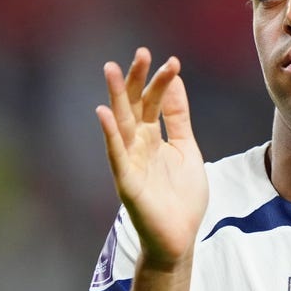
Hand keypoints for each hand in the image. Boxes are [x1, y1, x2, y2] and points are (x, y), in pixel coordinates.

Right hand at [96, 48, 208, 269]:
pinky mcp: (126, 182)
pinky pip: (116, 155)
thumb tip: (175, 81)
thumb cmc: (181, 196)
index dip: (162, 82)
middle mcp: (137, 146)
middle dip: (137, 80)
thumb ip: (178, 117)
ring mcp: (129, 162)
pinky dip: (110, 135)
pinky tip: (103, 113)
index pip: (154, 102)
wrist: (179, 238)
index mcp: (153, 138)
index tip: (172, 61)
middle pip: (135, 107)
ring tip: (112, 70)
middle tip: (141, 52)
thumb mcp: (187, 148)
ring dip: (117, 97)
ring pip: (121, 125)